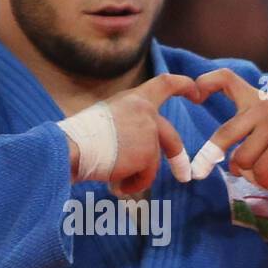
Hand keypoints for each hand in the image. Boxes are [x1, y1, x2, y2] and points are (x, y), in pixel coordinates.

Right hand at [65, 73, 204, 194]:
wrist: (70, 148)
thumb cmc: (79, 137)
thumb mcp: (107, 118)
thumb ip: (128, 125)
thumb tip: (137, 149)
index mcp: (133, 99)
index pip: (165, 83)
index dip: (184, 85)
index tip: (197, 92)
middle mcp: (145, 111)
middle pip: (170, 137)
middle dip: (177, 158)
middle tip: (184, 175)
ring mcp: (149, 132)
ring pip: (153, 162)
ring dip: (135, 175)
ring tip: (113, 178)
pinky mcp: (149, 153)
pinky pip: (146, 176)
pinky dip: (132, 184)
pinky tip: (114, 182)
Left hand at [189, 69, 267, 188]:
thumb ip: (250, 124)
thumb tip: (222, 157)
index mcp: (258, 98)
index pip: (227, 79)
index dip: (205, 83)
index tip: (193, 94)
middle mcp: (263, 107)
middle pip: (224, 134)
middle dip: (209, 157)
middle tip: (198, 173)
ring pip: (240, 159)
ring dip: (247, 173)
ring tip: (261, 173)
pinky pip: (259, 171)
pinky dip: (262, 181)